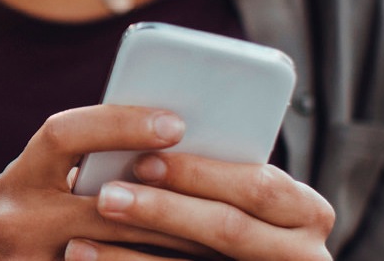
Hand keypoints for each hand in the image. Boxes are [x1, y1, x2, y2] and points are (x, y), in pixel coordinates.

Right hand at [0, 105, 215, 259]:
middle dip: (170, 201)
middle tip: (224, 196)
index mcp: (16, 179)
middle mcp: (17, 219)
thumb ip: (69, 172)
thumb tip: (152, 148)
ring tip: (217, 241)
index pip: (63, 135)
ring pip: (116, 255)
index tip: (174, 122)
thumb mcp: (22, 189)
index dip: (119, 124)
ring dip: (170, 248)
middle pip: (109, 207)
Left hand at [67, 152, 334, 260]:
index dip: (200, 173)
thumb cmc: (236, 217)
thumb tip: (147, 134)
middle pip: (228, 228)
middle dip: (163, 210)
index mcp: (306, 212)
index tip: (144, 160)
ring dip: (131, 256)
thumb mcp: (242, 195)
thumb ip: (216, 174)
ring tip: (77, 243)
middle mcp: (303, 254)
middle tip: (106, 196)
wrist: (237, 257)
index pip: (257, 187)